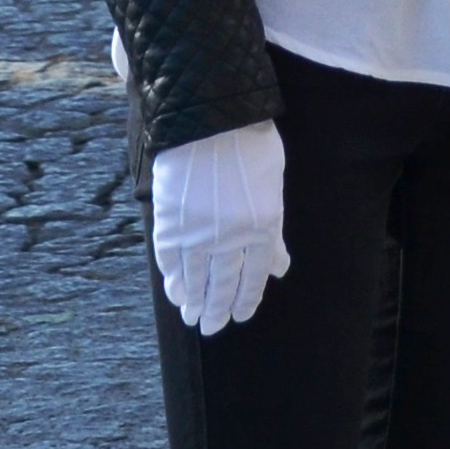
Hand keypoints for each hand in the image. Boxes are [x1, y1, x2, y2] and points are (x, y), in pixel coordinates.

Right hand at [150, 121, 291, 334]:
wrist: (210, 121)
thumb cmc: (250, 147)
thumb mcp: (273, 186)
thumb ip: (273, 231)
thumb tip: (279, 267)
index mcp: (262, 225)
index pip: (255, 274)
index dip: (247, 298)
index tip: (240, 315)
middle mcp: (230, 235)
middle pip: (224, 282)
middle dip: (218, 309)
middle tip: (212, 327)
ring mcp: (198, 231)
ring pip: (196, 278)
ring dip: (194, 301)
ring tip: (192, 318)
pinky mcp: (170, 223)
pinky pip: (170, 261)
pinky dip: (173, 280)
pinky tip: (175, 292)